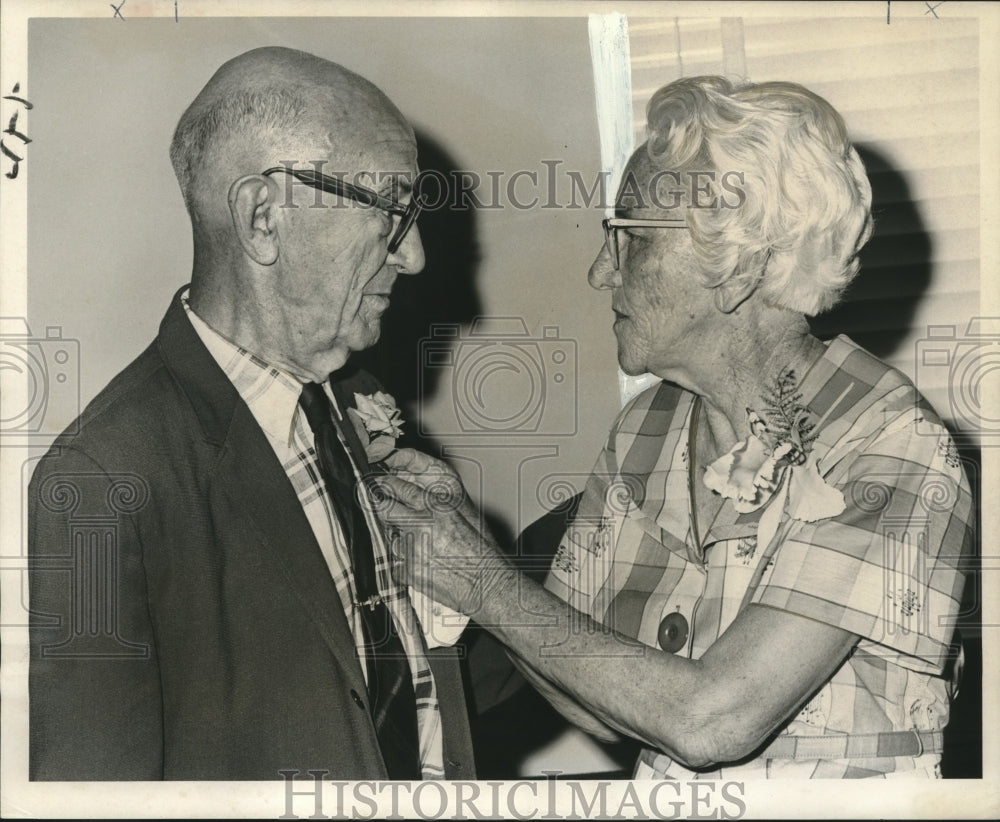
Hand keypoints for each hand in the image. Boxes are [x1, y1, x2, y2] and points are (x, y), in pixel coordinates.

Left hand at [373, 449, 512, 615]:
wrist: (487, 585)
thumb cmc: (481, 555)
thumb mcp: (464, 519)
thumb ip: (437, 510)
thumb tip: (417, 506)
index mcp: (438, 507)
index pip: (401, 489)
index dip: (388, 488)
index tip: (380, 487)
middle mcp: (422, 524)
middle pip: (386, 509)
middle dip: (381, 509)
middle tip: (380, 510)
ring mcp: (412, 548)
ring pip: (392, 540)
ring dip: (400, 544)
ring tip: (423, 553)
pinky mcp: (408, 570)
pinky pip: (397, 566)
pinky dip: (405, 568)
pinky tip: (423, 570)